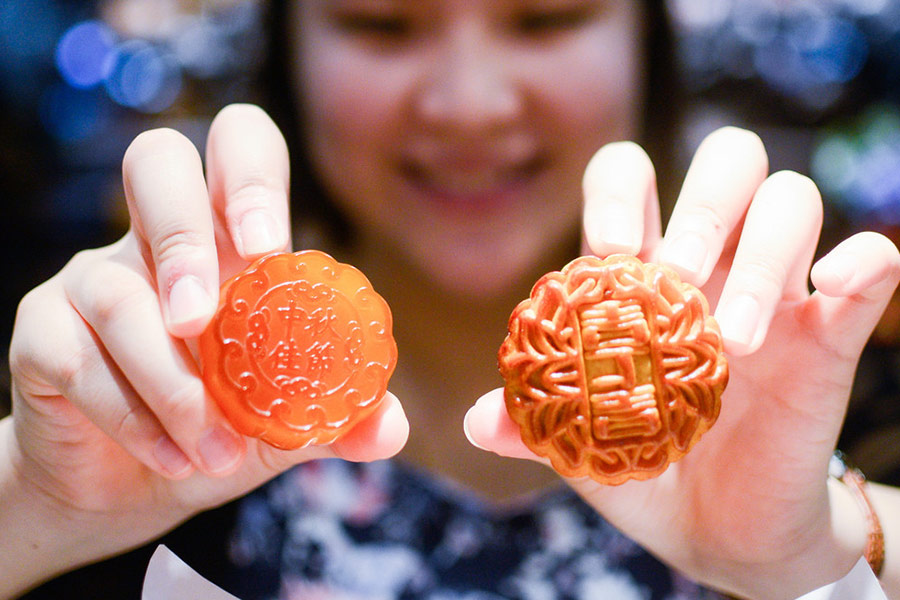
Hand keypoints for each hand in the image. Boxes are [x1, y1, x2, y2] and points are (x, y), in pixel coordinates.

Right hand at [3, 104, 407, 596]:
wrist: (132, 489)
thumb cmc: (218, 432)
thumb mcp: (286, 425)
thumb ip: (338, 417)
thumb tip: (389, 426)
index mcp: (226, 238)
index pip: (237, 148)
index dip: (250, 177)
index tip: (269, 250)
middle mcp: (157, 240)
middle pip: (156, 161)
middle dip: (186, 237)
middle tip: (207, 319)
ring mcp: (92, 279)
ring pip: (118, 293)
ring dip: (173, 383)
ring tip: (215, 450)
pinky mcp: (42, 333)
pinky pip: (77, 358)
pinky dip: (134, 417)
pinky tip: (172, 457)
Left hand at [465, 127, 899, 598]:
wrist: (715, 530)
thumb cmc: (644, 465)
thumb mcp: (579, 443)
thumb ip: (529, 425)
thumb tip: (477, 422)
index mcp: (643, 273)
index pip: (631, 176)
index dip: (620, 189)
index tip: (609, 250)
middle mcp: (713, 264)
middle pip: (727, 162)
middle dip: (703, 205)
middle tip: (678, 283)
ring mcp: (777, 291)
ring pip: (791, 200)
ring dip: (765, 254)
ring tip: (733, 340)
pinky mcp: (830, 334)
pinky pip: (870, 266)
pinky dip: (862, 262)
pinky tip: (831, 291)